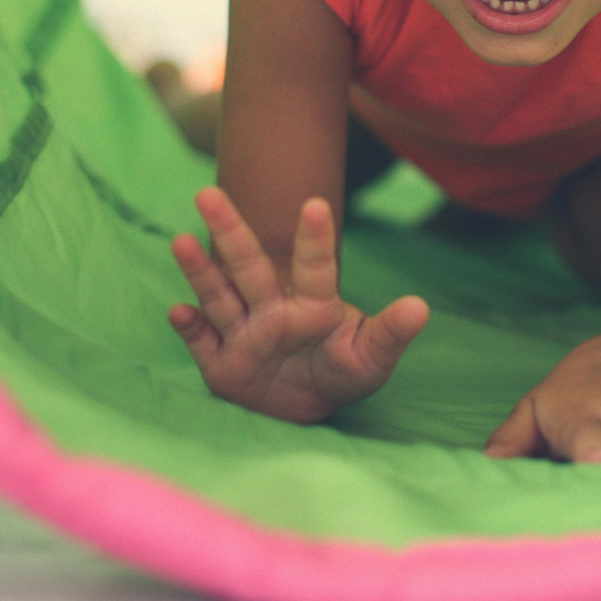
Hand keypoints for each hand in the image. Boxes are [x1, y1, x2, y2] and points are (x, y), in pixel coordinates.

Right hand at [168, 186, 427, 423]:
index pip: (314, 268)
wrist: (310, 405)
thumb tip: (421, 307)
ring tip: (181, 239)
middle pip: (248, 267)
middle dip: (229, 232)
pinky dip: (189, 328)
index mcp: (313, 305)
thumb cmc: (343, 371)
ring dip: (200, 270)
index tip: (316, 204)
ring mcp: (244, 334)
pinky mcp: (221, 363)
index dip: (314, 239)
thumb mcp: (371, 359)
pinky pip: (202, 341)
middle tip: (208, 194)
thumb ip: (390, 333)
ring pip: (219, 296)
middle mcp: (272, 310)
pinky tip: (178, 312)